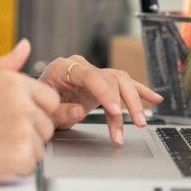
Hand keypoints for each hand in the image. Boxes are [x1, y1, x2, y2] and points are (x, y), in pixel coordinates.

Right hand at [0, 39, 58, 190]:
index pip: (50, 100)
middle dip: (28, 133)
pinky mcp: (19, 157)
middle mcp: (22, 103)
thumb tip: (26, 46)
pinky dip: (15, 169)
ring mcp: (22, 130)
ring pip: (40, 147)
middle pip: (47, 125)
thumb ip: (4, 65)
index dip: (34, 111)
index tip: (12, 119)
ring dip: (21, 152)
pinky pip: (31, 166)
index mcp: (13, 82)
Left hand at [38, 55, 162, 144]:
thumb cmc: (37, 104)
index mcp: (62, 68)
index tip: (114, 109)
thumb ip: (59, 111)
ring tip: (140, 121)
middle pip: (110, 78)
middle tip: (132, 124)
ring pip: (120, 81)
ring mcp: (91, 72)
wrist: (35, 100)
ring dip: (133, 102)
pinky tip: (155, 98)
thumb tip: (79, 111)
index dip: (104, 91)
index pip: (89, 75)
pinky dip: (139, 91)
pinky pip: (123, 83)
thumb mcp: (43, 111)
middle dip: (124, 103)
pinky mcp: (101, 82)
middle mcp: (79, 66)